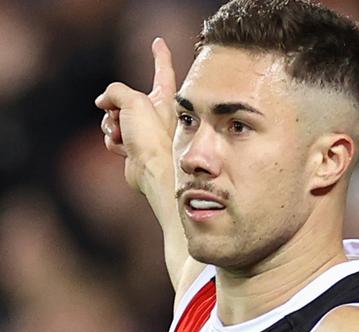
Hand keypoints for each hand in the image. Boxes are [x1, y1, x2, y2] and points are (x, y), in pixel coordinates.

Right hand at [96, 37, 176, 190]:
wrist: (153, 172)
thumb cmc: (152, 137)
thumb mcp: (133, 101)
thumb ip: (115, 91)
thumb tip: (103, 103)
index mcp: (164, 98)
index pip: (162, 69)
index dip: (159, 54)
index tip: (158, 42)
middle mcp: (156, 114)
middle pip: (125, 97)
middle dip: (114, 104)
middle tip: (119, 115)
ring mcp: (144, 132)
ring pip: (115, 117)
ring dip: (111, 124)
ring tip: (121, 134)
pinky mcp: (134, 149)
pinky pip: (114, 137)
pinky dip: (113, 141)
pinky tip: (122, 148)